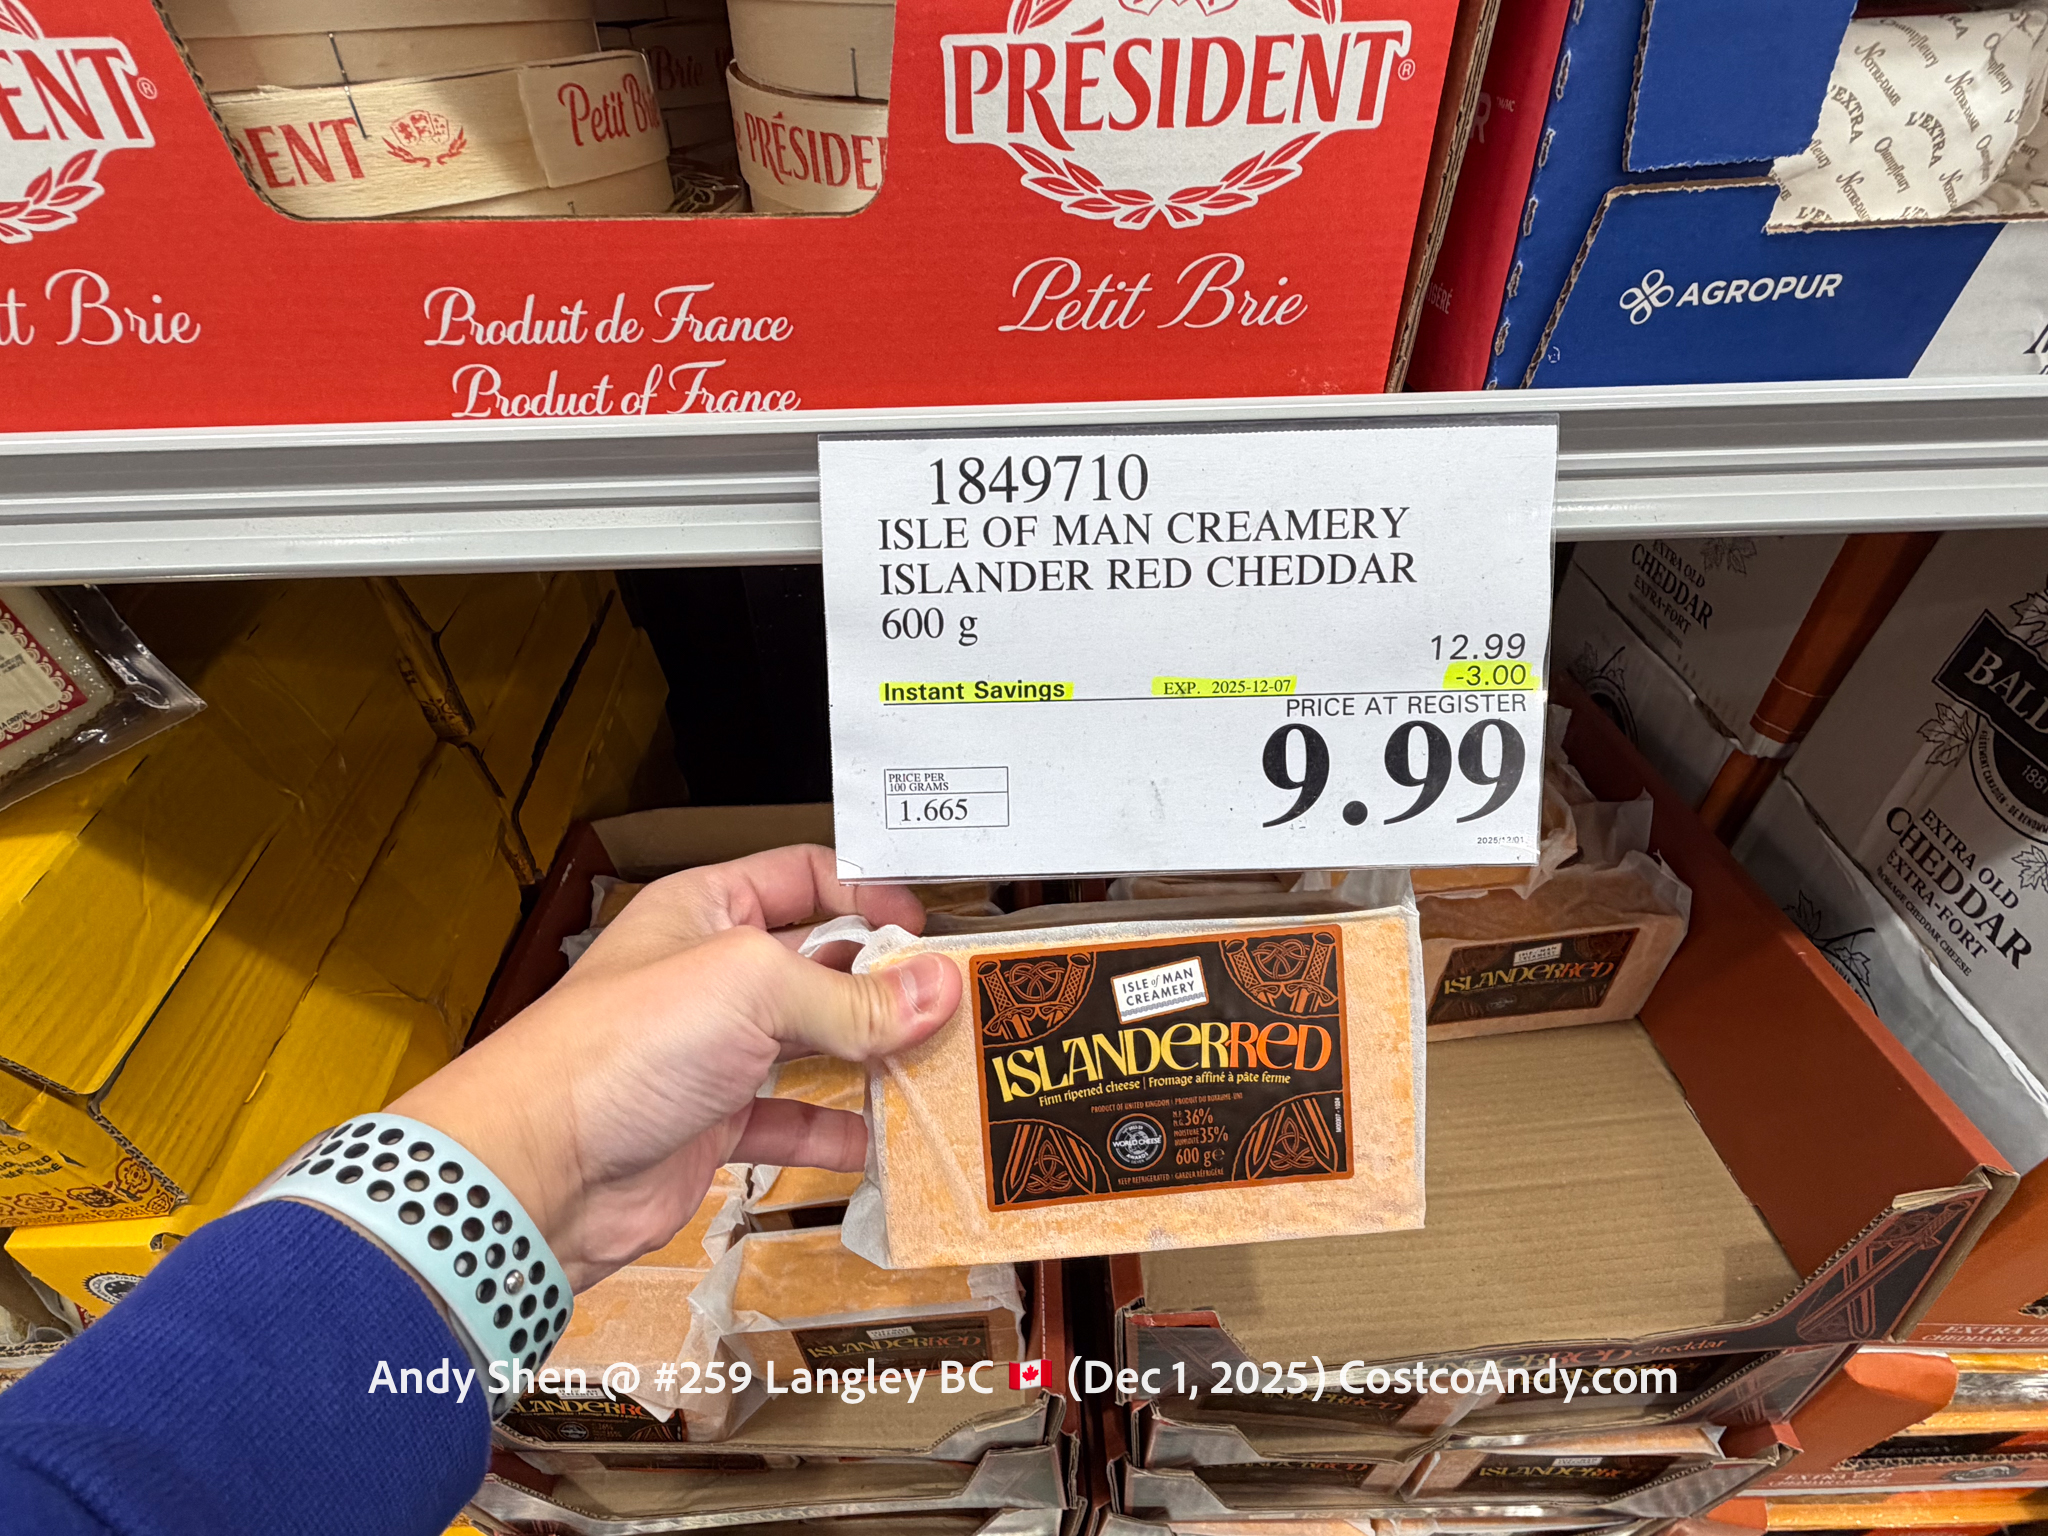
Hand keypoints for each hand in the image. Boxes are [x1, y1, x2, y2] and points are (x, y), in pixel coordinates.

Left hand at [388, 845, 961, 1291]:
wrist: (539, 1170)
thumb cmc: (614, 1049)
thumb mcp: (750, 989)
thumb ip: (851, 994)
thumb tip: (936, 991)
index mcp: (706, 910)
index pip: (804, 876)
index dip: (868, 893)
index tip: (927, 929)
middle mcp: (711, 975)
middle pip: (820, 964)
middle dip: (885, 984)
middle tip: (953, 1006)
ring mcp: (712, 1052)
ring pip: (814, 1045)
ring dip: (872, 1060)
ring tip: (935, 1070)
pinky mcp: (713, 1125)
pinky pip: (793, 1121)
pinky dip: (838, 1132)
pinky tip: (881, 1142)